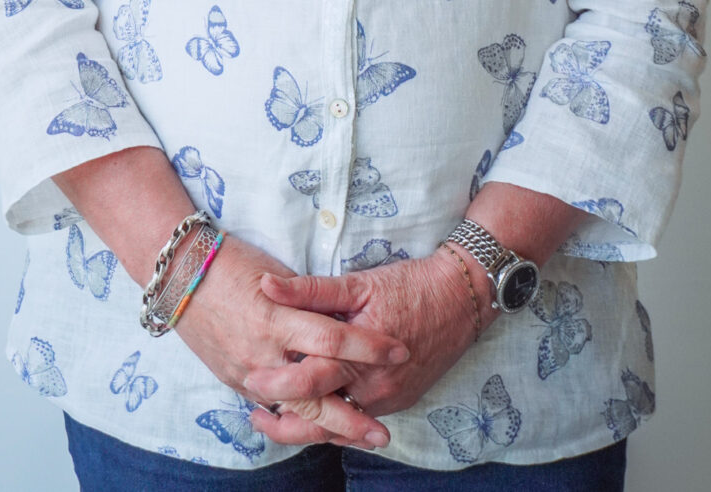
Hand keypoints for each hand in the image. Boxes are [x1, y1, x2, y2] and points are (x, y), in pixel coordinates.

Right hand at [174, 233, 409, 449]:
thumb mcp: (276, 273)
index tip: (400, 350)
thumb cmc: (231, 262)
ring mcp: (246, 373)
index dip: (369, 346)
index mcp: (277, 318)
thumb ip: (308, 301)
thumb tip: (338, 318)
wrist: (180, 272)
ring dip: (328, 429)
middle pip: (315, 396)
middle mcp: (263, 354)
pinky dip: (296, 421)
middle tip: (383, 434)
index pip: (333, 339)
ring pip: (293, 413)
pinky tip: (319, 429)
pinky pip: (271, 408)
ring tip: (358, 438)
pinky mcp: (234, 381)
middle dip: (351, 419)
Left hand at [244, 248, 483, 443]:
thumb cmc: (409, 285)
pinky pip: (360, 421)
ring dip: (307, 427)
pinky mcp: (398, 402)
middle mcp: (373, 390)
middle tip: (253, 415)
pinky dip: (335, 423)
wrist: (462, 299)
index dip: (275, 386)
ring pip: (340, 428)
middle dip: (284, 422)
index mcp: (358, 359)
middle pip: (320, 419)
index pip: (308, 383)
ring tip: (275, 420)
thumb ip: (310, 290)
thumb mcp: (359, 282)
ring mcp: (388, 401)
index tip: (248, 382)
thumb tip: (267, 286)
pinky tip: (316, 413)